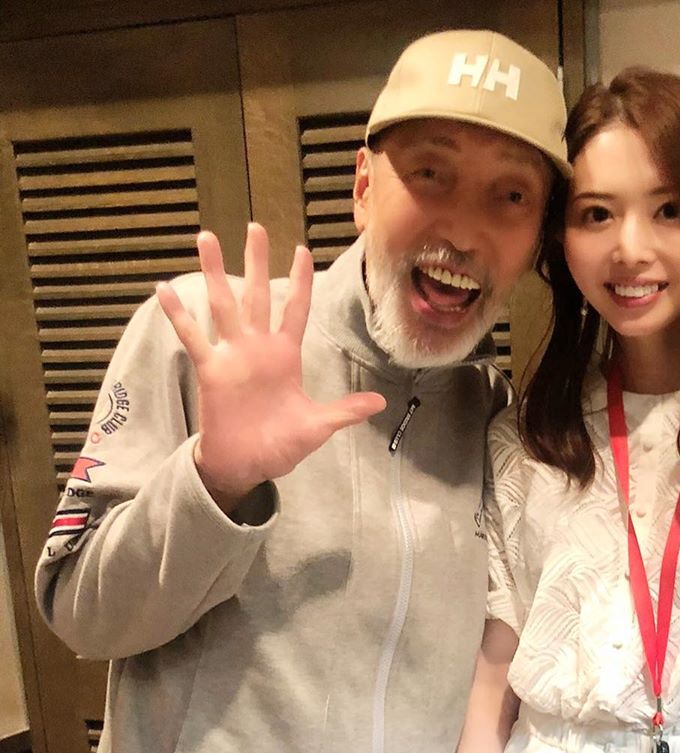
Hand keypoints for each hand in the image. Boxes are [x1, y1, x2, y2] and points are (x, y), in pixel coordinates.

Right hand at [157, 224, 385, 508]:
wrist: (248, 465)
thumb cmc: (280, 444)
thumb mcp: (317, 426)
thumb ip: (344, 411)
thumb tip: (381, 402)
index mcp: (286, 356)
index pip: (296, 310)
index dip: (300, 282)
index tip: (302, 250)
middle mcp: (258, 348)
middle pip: (259, 295)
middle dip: (257, 261)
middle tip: (255, 226)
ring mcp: (233, 356)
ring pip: (224, 305)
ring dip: (216, 273)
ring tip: (207, 238)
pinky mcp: (211, 370)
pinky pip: (194, 338)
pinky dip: (179, 315)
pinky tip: (164, 289)